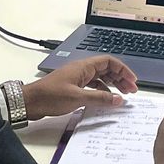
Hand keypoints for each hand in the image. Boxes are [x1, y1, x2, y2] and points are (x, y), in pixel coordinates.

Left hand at [22, 55, 138, 120]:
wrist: (30, 102)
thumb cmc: (50, 96)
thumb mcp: (78, 98)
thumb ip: (100, 98)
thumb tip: (118, 99)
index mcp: (83, 67)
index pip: (109, 62)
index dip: (123, 70)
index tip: (133, 81)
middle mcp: (81, 70)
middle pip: (106, 69)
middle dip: (120, 78)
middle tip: (131, 90)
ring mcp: (77, 78)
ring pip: (100, 78)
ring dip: (112, 85)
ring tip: (122, 96)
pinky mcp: (72, 87)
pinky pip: (92, 86)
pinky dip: (102, 91)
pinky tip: (106, 99)